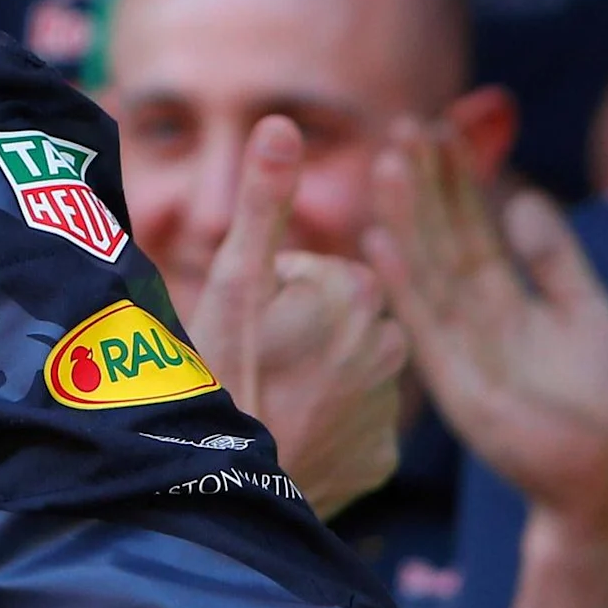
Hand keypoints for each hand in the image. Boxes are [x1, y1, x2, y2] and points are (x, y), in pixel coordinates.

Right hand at [179, 115, 408, 514]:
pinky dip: (326, 426)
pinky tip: (289, 435)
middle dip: (299, 329)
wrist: (219, 486)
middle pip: (336, 316)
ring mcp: (388, 406)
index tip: (244, 323)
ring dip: (315, 374)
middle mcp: (391, 344)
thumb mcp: (230, 278)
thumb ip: (262, 200)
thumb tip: (279, 121)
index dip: (270, 290)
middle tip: (250, 361)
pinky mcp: (382, 456)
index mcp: (355, 290)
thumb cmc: (216, 374)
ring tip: (267, 398)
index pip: (313, 270)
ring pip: (348, 368)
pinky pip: (354, 425)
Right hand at [367, 122, 607, 542]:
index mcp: (504, 301)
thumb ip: (554, 260)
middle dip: (425, 184)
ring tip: (392, 164)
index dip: (456, 180)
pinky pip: (425, 324)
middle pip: (443, 238)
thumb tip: (521, 198)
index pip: (471, 227)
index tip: (436, 127)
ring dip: (407, 219)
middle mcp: (474, 319)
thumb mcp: (588, 313)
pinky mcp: (457, 384)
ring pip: (429, 270)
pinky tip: (379, 241)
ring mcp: (461, 349)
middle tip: (404, 124)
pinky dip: (401, 283)